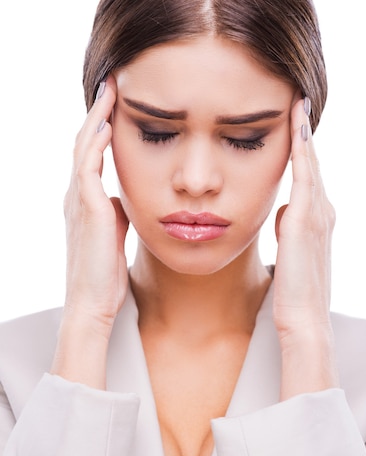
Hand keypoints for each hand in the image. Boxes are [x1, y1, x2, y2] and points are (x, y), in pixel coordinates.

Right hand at [63, 75, 128, 332]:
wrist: (93, 302)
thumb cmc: (105, 273)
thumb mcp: (115, 234)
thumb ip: (120, 212)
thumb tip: (129, 199)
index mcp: (85, 201)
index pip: (91, 155)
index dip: (103, 128)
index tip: (119, 106)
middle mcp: (77, 195)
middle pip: (84, 142)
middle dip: (99, 113)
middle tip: (114, 84)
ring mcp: (78, 200)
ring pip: (84, 146)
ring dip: (98, 117)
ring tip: (112, 90)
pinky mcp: (86, 208)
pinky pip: (89, 165)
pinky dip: (98, 142)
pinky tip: (110, 123)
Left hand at [273, 97, 338, 398]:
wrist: (304, 320)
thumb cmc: (293, 295)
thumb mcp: (290, 256)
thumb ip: (288, 231)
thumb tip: (281, 213)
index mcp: (317, 223)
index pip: (308, 180)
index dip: (302, 152)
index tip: (293, 125)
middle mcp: (322, 214)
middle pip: (312, 167)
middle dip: (304, 135)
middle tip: (298, 102)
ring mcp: (318, 215)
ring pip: (310, 166)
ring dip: (303, 134)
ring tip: (296, 104)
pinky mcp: (307, 219)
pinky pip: (305, 174)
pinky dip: (301, 149)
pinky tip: (294, 126)